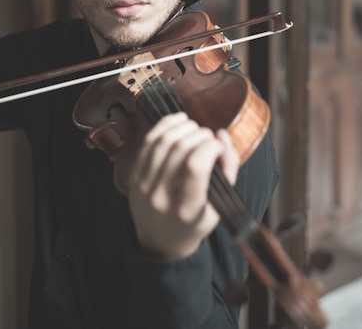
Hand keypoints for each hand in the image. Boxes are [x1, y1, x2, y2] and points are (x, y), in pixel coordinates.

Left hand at [128, 112, 239, 259]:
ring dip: (183, 127)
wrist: (160, 240)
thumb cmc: (194, 222)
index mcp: (186, 211)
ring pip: (162, 142)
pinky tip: (179, 121)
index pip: (195, 167)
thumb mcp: (219, 206)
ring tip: (196, 128)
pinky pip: (148, 142)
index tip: (217, 146)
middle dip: (199, 135)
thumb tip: (222, 136)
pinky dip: (165, 125)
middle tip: (208, 137)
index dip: (210, 147)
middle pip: (179, 150)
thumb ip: (228, 170)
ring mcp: (144, 186)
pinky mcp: (133, 176)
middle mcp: (161, 198)